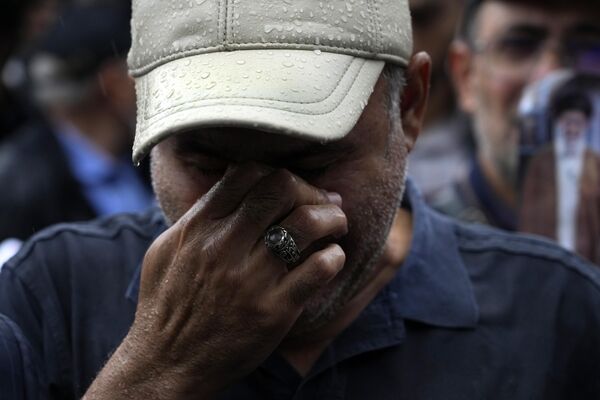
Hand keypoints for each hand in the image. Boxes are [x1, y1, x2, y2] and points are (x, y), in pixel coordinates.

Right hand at [84, 163, 346, 399]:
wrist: (165, 365)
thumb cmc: (166, 307)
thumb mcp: (165, 251)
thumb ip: (196, 216)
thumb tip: (229, 186)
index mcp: (198, 227)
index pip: (247, 172)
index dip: (278, 173)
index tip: (292, 188)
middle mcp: (223, 246)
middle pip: (281, 189)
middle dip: (310, 190)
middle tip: (324, 203)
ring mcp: (250, 279)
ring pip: (306, 223)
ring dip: (331, 218)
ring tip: (337, 225)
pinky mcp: (273, 311)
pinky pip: (318, 269)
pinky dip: (334, 257)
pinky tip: (332, 258)